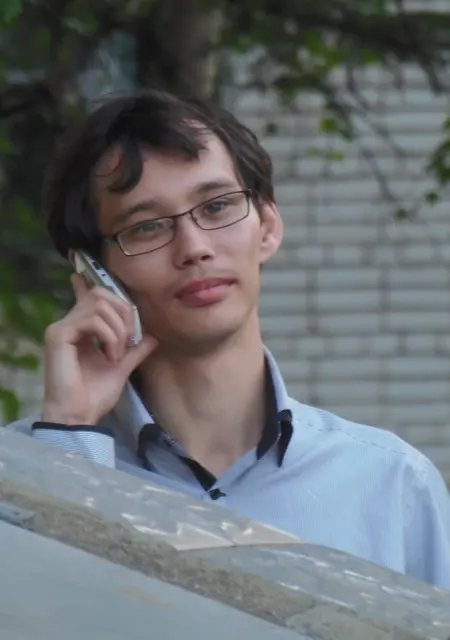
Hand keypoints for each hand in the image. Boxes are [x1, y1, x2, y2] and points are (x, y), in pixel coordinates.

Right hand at [42, 274, 156, 424]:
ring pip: (99, 304)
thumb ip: (135, 350)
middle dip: (124, 313)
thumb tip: (153, 336)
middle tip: (129, 340)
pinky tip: (110, 356)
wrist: (80, 416)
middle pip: (101, 294)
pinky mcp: (58, 335)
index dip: (90, 283)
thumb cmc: (94, 396)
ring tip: (118, 354)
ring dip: (118, 329)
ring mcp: (61, 328)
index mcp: (80, 330)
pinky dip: (109, 335)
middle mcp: (68, 324)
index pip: (85, 297)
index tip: (90, 277)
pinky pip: (92, 319)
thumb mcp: (121, 368)